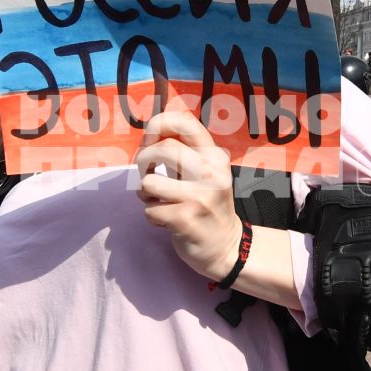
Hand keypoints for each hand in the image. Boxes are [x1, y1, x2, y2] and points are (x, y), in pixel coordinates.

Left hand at [135, 109, 238, 280]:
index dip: (158, 124)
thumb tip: (150, 135)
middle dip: (144, 161)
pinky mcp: (185, 219)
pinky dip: (152, 217)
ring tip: (159, 202)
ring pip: (149, 182)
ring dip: (145, 194)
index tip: (149, 139)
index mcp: (214, 156)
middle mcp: (210, 172)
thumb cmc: (207, 205)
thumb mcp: (205, 173)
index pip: (185, 122)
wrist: (226, 247)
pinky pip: (149, 210)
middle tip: (147, 175)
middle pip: (163, 148)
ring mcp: (199, 196)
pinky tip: (168, 221)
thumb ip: (184, 152)